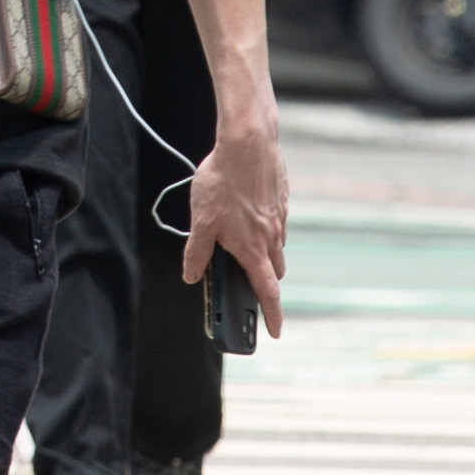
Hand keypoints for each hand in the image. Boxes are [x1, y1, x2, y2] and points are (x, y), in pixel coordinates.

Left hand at [177, 104, 293, 328]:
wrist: (248, 143)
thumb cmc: (224, 180)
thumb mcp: (201, 221)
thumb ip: (197, 253)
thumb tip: (192, 275)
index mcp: (252, 249)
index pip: (266, 293)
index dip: (271, 316)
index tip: (275, 331)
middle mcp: (271, 237)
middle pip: (274, 271)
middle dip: (265, 282)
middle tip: (252, 285)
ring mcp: (279, 217)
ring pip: (277, 246)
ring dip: (265, 254)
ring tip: (244, 245)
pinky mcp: (281, 199)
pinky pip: (277, 222)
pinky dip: (267, 228)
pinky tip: (249, 213)